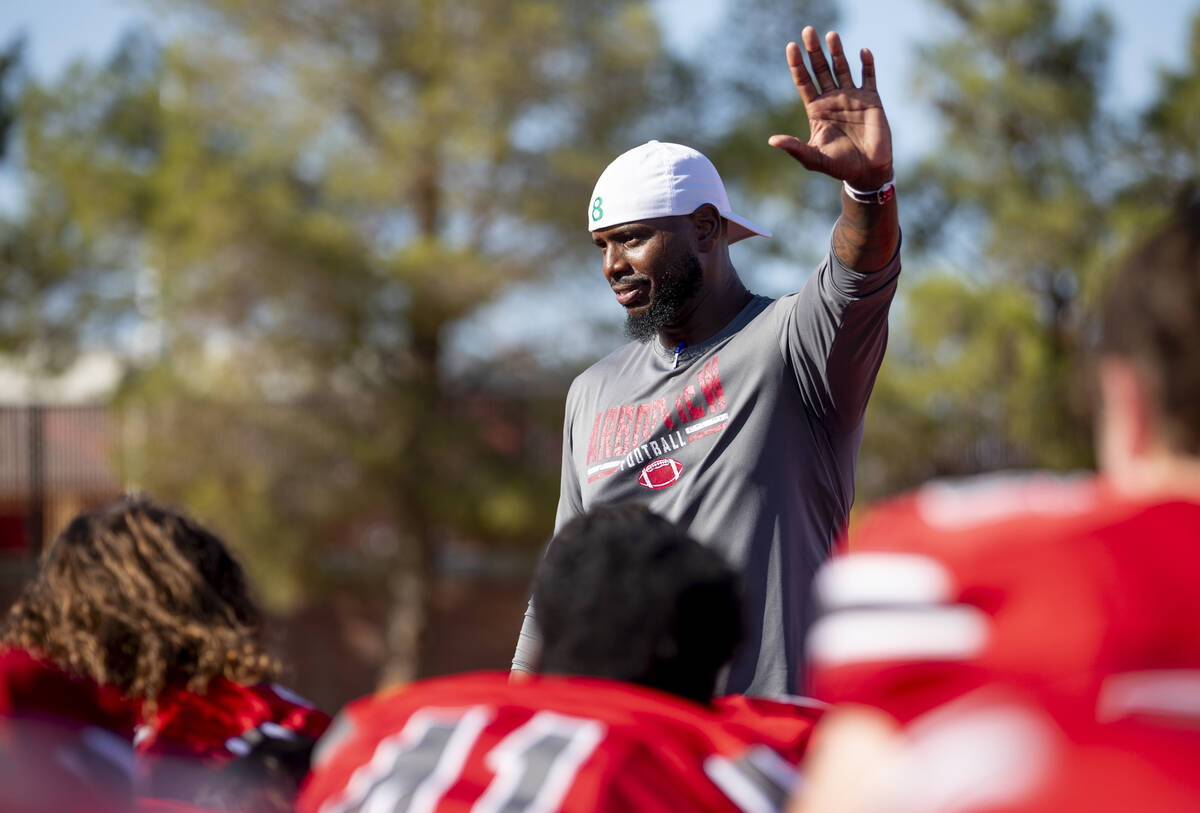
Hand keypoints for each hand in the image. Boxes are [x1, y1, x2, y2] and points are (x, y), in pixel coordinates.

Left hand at [769, 27, 893, 190]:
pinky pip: (868, 77)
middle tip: (808, 31)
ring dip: (837, 52)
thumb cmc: (839, 167)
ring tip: (831, 35)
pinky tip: (862, 51)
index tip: (791, 47)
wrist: (867, 172)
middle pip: (820, 69)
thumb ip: (795, 148)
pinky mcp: (872, 100)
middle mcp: (832, 99)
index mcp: (816, 110)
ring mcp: (852, 97)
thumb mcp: (813, 159)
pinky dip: (867, 64)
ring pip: (842, 68)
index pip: (804, 81)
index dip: (797, 64)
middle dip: (814, 51)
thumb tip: (772, 141)